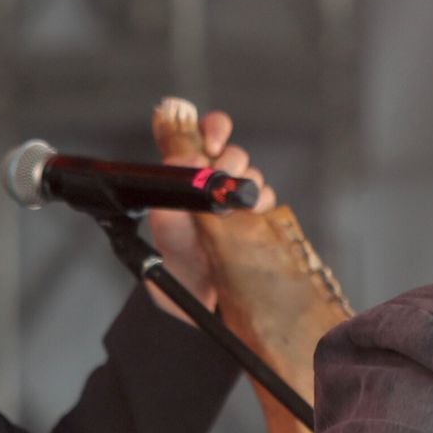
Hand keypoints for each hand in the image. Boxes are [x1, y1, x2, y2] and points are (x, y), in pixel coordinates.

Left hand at [144, 108, 276, 317]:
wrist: (205, 303)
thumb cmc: (178, 272)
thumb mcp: (165, 242)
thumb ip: (168, 211)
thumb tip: (181, 170)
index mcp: (183, 182)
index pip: (194, 137)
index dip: (208, 130)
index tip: (210, 143)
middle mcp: (210, 186)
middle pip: (229, 151)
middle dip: (229, 158)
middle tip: (223, 176)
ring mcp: (234, 201)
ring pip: (250, 171)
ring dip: (248, 181)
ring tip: (240, 205)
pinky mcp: (256, 217)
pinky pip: (267, 195)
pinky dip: (264, 199)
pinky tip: (254, 213)